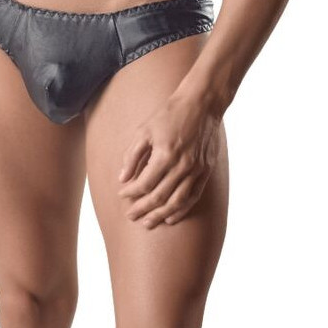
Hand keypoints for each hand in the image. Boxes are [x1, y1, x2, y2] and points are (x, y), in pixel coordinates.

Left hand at [118, 92, 221, 227]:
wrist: (202, 104)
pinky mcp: (205, 171)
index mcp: (165, 155)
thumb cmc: (170, 115)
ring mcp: (196, 170)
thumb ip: (132, 156)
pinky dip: (181, 210)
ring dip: (160, 215)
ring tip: (147, 222)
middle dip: (142, 209)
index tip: (122, 195)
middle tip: (130, 215)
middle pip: (158, 197)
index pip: (144, 184)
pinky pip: (193, 197)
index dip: (130, 193)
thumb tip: (122, 178)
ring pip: (176, 202)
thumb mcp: (144, 130)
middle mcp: (182, 166)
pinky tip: (170, 218)